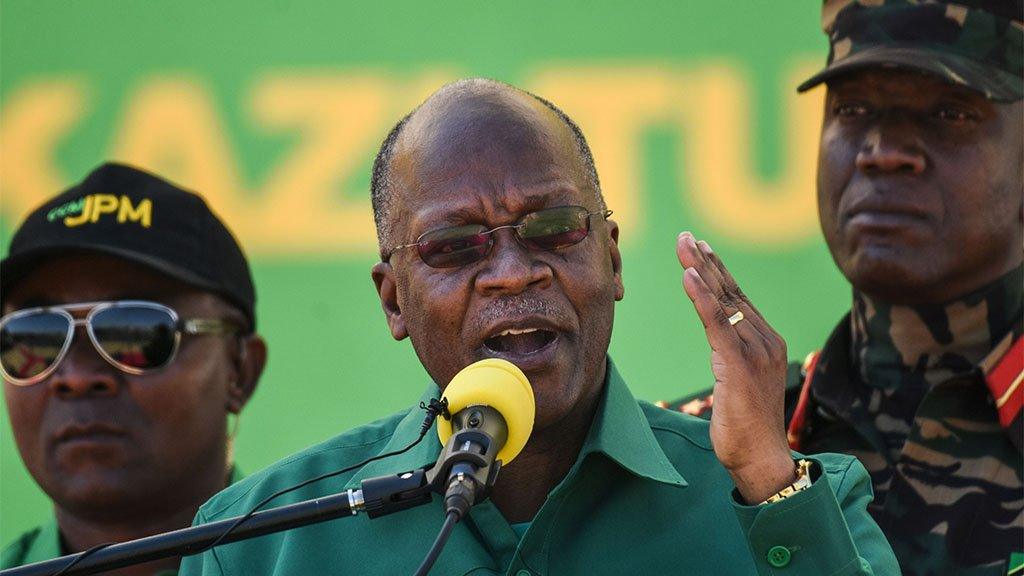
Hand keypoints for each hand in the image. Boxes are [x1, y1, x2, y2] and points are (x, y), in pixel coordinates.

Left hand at [676, 232, 794, 503]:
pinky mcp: (740, 364)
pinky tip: (689, 276)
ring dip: (701, 269)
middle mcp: (765, 340)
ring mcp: (755, 351)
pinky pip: (717, 322)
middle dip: (706, 261)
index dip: (716, 272)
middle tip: (686, 236)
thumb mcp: (737, 384)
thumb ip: (731, 359)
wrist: (762, 459)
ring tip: (684, 245)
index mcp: (766, 343)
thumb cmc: (746, 427)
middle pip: (730, 292)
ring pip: (724, 301)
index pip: (737, 299)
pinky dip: (702, 297)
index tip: (698, 248)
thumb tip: (719, 348)